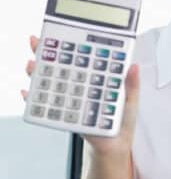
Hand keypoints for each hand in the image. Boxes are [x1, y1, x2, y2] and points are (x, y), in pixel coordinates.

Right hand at [22, 35, 139, 156]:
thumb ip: (131, 84)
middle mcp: (79, 86)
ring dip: (38, 73)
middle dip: (46, 53)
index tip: (61, 33)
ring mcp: (70, 99)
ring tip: (33, 66)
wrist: (115, 145)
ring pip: (50, 83)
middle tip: (37, 44)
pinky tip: (28, 93)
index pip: (80, 57)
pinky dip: (35, 99)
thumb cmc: (123, 120)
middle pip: (59, 66)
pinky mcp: (66, 115)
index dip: (69, 44)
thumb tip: (133, 66)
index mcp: (95, 78)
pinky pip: (47, 106)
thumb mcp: (131, 100)